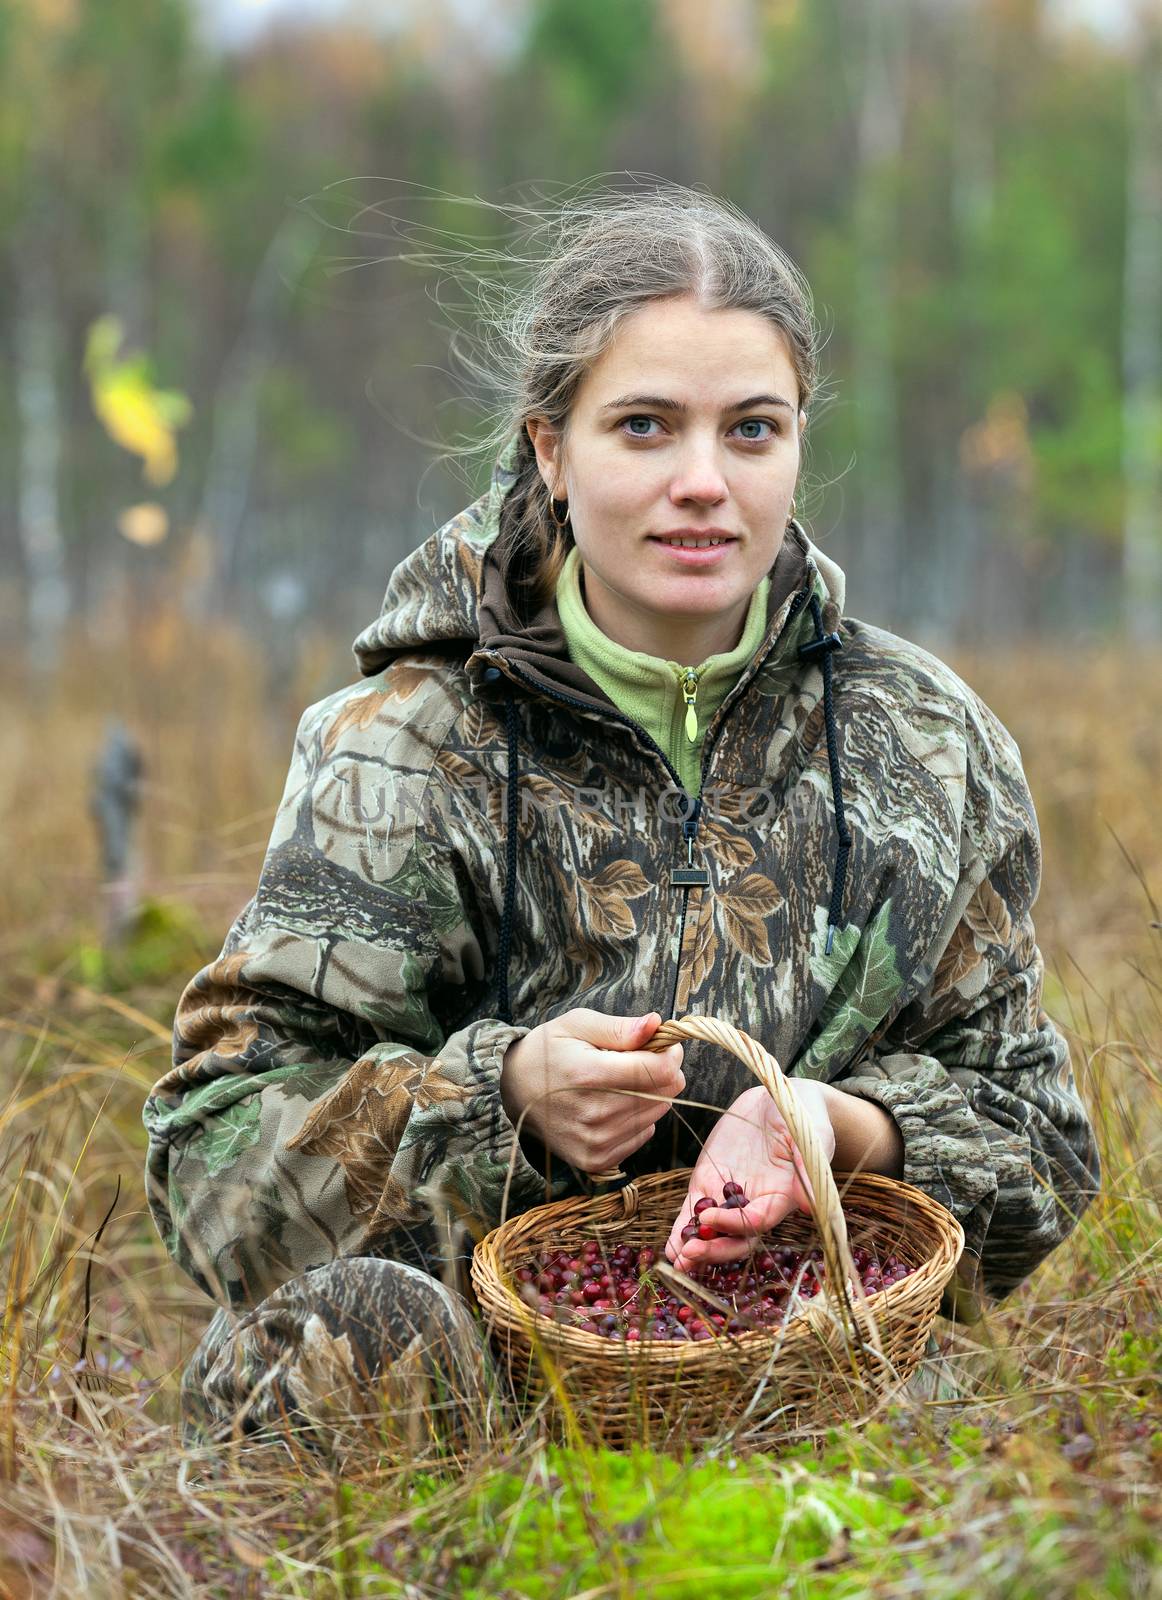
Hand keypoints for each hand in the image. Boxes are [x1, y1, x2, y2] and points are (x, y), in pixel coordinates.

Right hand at [500, 1009, 684, 1173]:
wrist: (513, 1092)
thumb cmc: (548, 1051)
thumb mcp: (577, 1024)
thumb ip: (619, 1027)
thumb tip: (656, 1024)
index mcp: (589, 1074)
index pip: (660, 1070)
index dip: (670, 1054)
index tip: (661, 1044)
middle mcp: (594, 1114)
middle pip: (664, 1093)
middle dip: (662, 1072)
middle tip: (638, 1060)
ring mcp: (595, 1142)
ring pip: (657, 1114)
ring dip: (650, 1095)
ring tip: (621, 1082)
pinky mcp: (596, 1160)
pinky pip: (643, 1135)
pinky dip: (638, 1118)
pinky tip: (614, 1105)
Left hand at [663, 1080, 835, 1271]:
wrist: (779, 1099)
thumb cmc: (803, 1116)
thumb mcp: (810, 1136)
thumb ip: (807, 1168)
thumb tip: (809, 1207)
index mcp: (782, 1196)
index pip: (758, 1222)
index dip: (735, 1225)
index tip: (712, 1218)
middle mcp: (756, 1203)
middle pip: (735, 1238)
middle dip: (713, 1249)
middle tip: (689, 1255)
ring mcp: (730, 1194)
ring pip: (712, 1230)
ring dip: (694, 1248)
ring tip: (674, 1259)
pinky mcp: (710, 1181)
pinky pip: (695, 1208)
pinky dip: (682, 1227)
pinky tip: (669, 1247)